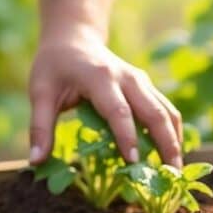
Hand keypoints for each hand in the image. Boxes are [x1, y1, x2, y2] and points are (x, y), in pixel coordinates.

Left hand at [28, 26, 182, 166]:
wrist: (73, 39)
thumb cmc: (54, 67)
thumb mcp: (40, 92)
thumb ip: (40, 127)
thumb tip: (35, 162)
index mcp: (100, 77)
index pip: (119, 111)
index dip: (127, 137)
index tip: (133, 162)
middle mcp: (127, 77)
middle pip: (154, 111)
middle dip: (165, 142)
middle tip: (171, 174)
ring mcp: (140, 80)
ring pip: (167, 110)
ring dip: (175, 139)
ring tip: (176, 169)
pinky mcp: (146, 86)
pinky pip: (166, 109)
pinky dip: (173, 131)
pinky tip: (172, 153)